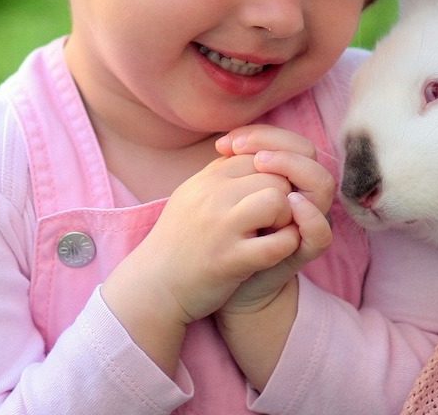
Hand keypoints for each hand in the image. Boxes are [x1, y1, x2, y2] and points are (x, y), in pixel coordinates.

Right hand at [103, 152, 299, 330]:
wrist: (152, 286)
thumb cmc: (179, 241)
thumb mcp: (193, 195)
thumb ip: (221, 172)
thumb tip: (253, 151)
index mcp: (207, 179)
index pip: (258, 155)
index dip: (272, 177)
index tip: (266, 199)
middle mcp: (212, 196)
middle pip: (275, 177)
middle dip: (284, 198)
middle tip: (273, 220)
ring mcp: (221, 227)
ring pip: (277, 201)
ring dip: (286, 219)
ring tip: (273, 233)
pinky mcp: (229, 260)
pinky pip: (277, 244)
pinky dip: (285, 246)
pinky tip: (274, 253)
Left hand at [214, 126, 334, 314]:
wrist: (222, 284)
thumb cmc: (225, 233)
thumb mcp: (227, 196)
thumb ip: (232, 169)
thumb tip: (222, 144)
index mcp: (285, 177)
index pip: (287, 140)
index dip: (262, 134)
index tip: (226, 142)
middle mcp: (302, 194)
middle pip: (309, 154)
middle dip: (277, 145)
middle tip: (243, 151)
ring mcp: (306, 222)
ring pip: (322, 184)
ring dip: (295, 168)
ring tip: (262, 165)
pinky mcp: (304, 252)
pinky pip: (322, 232)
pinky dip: (310, 215)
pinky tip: (290, 202)